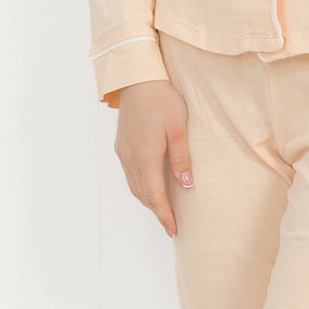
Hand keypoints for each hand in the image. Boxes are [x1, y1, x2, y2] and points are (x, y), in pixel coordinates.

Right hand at [114, 80, 192, 237]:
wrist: (137, 78)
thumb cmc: (162, 99)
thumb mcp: (179, 128)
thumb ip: (181, 158)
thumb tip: (186, 185)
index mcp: (145, 157)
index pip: (154, 196)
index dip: (164, 215)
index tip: (173, 230)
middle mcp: (130, 158)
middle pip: (142, 195)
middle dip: (156, 211)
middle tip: (171, 225)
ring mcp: (123, 152)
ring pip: (134, 186)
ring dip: (147, 200)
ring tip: (162, 210)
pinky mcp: (121, 145)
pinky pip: (130, 174)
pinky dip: (140, 186)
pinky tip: (150, 186)